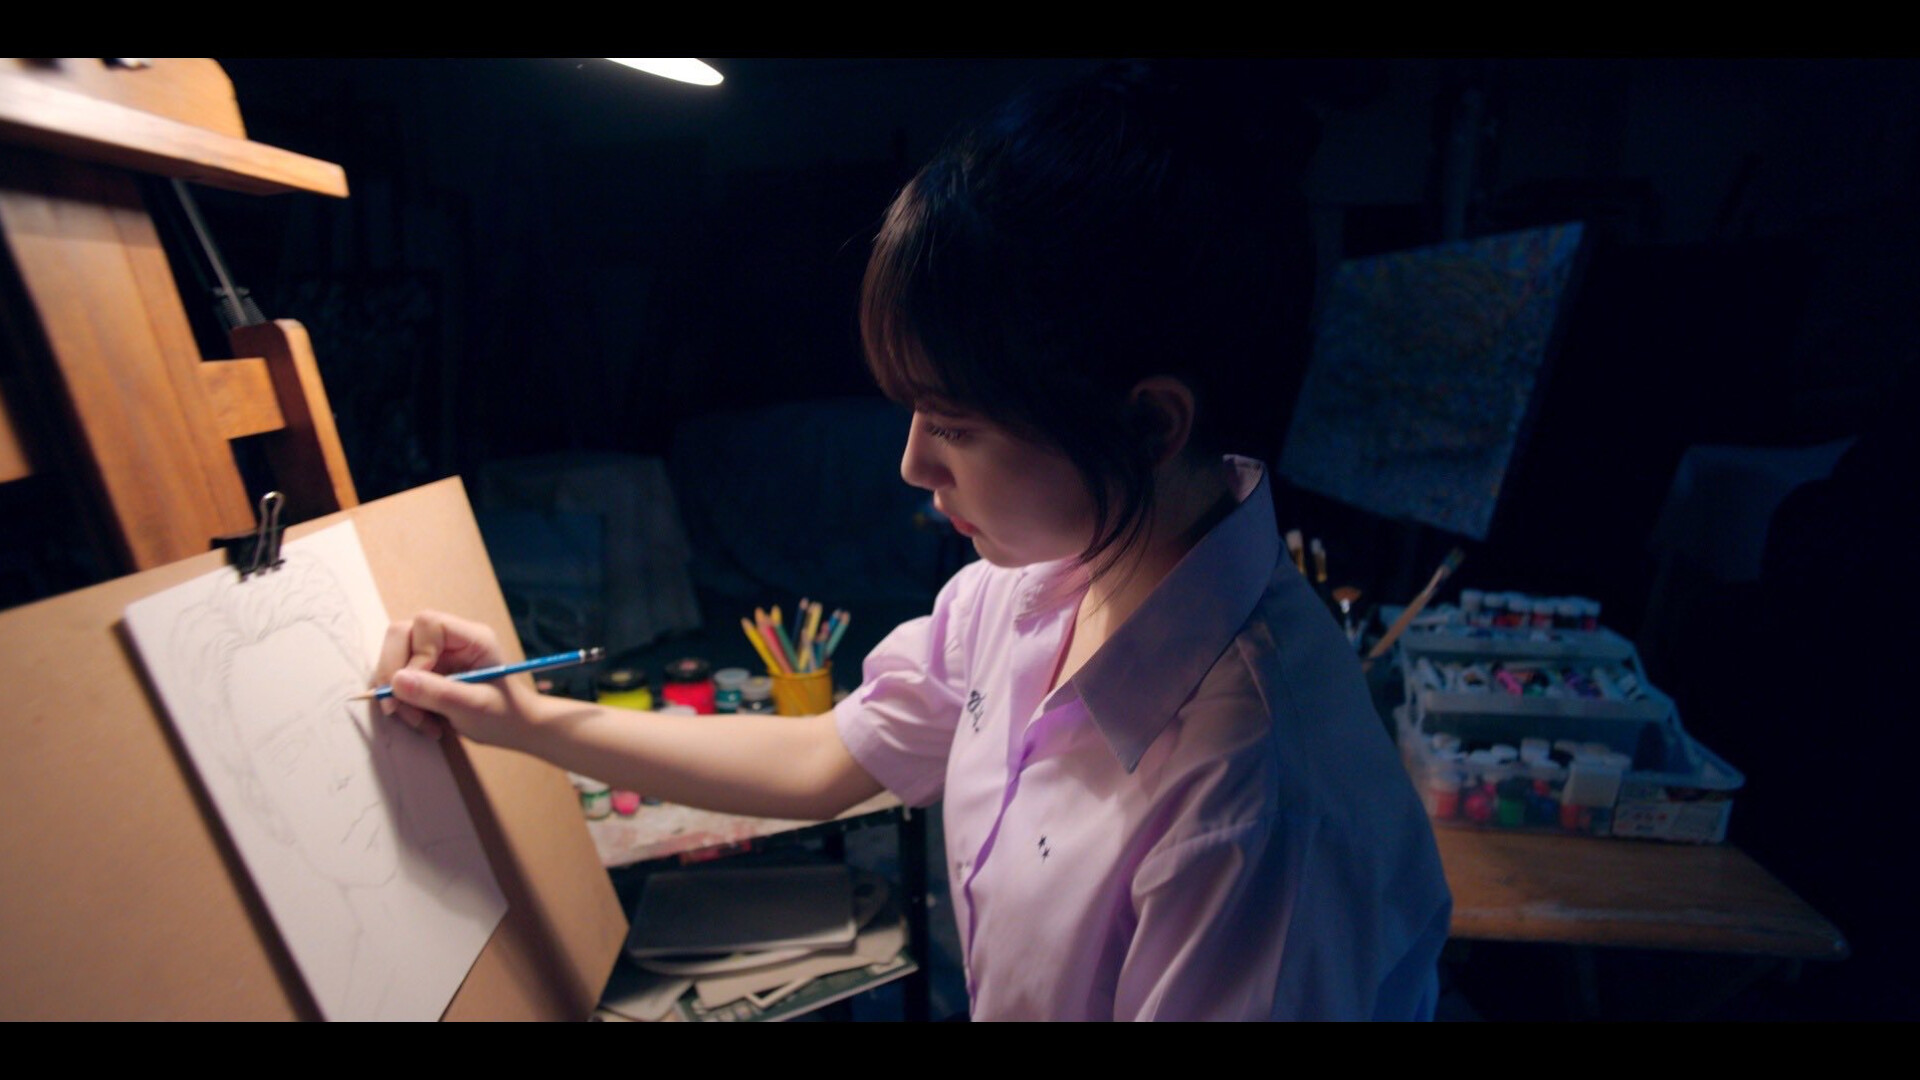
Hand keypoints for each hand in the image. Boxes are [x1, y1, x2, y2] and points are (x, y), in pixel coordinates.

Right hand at [372, 611, 543, 747]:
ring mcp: (436, 654)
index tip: (418, 688)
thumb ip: (438, 693)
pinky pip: (399, 679)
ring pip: (395, 659)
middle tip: (398, 710)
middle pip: (401, 636)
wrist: (514, 729)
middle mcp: (451, 640)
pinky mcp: (427, 672)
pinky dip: (404, 703)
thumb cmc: (505, 715)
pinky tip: (425, 722)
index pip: (427, 623)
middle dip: (394, 675)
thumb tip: (396, 680)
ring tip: (423, 723)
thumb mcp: (474, 707)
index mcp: (471, 638)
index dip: (415, 654)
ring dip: (399, 695)